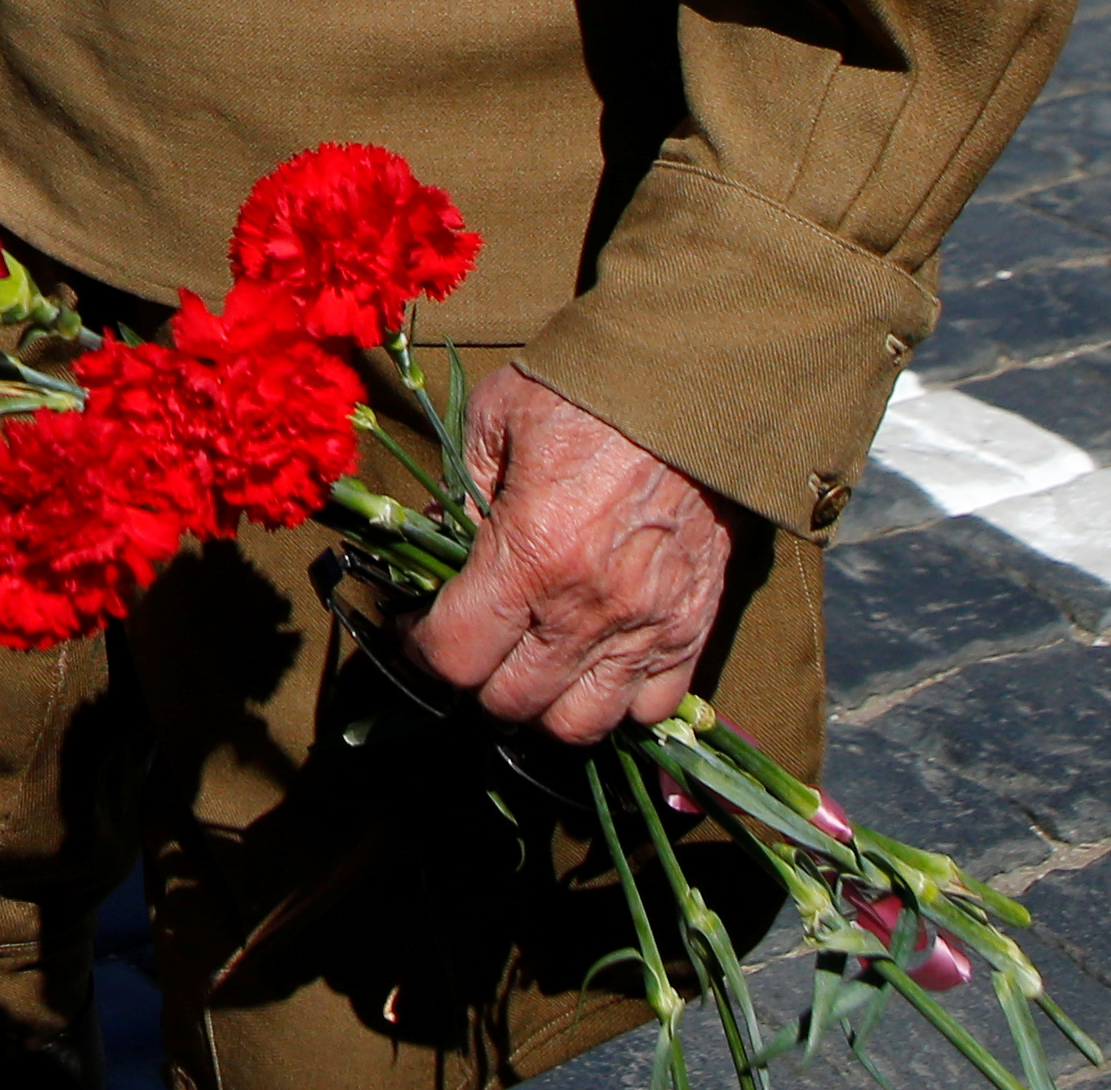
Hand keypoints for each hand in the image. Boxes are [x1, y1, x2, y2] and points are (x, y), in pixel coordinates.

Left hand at [406, 368, 735, 745]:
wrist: (695, 385)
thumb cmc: (585, 393)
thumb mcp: (493, 419)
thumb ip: (457, 491)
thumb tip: (432, 540)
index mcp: (529, 555)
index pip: (455, 655)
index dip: (421, 650)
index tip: (415, 630)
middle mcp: (587, 608)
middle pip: (511, 703)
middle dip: (477, 680)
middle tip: (473, 645)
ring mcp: (646, 627)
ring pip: (580, 725)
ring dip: (545, 706)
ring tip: (533, 665)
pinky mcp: (694, 628)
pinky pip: (651, 708)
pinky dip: (617, 701)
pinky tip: (596, 662)